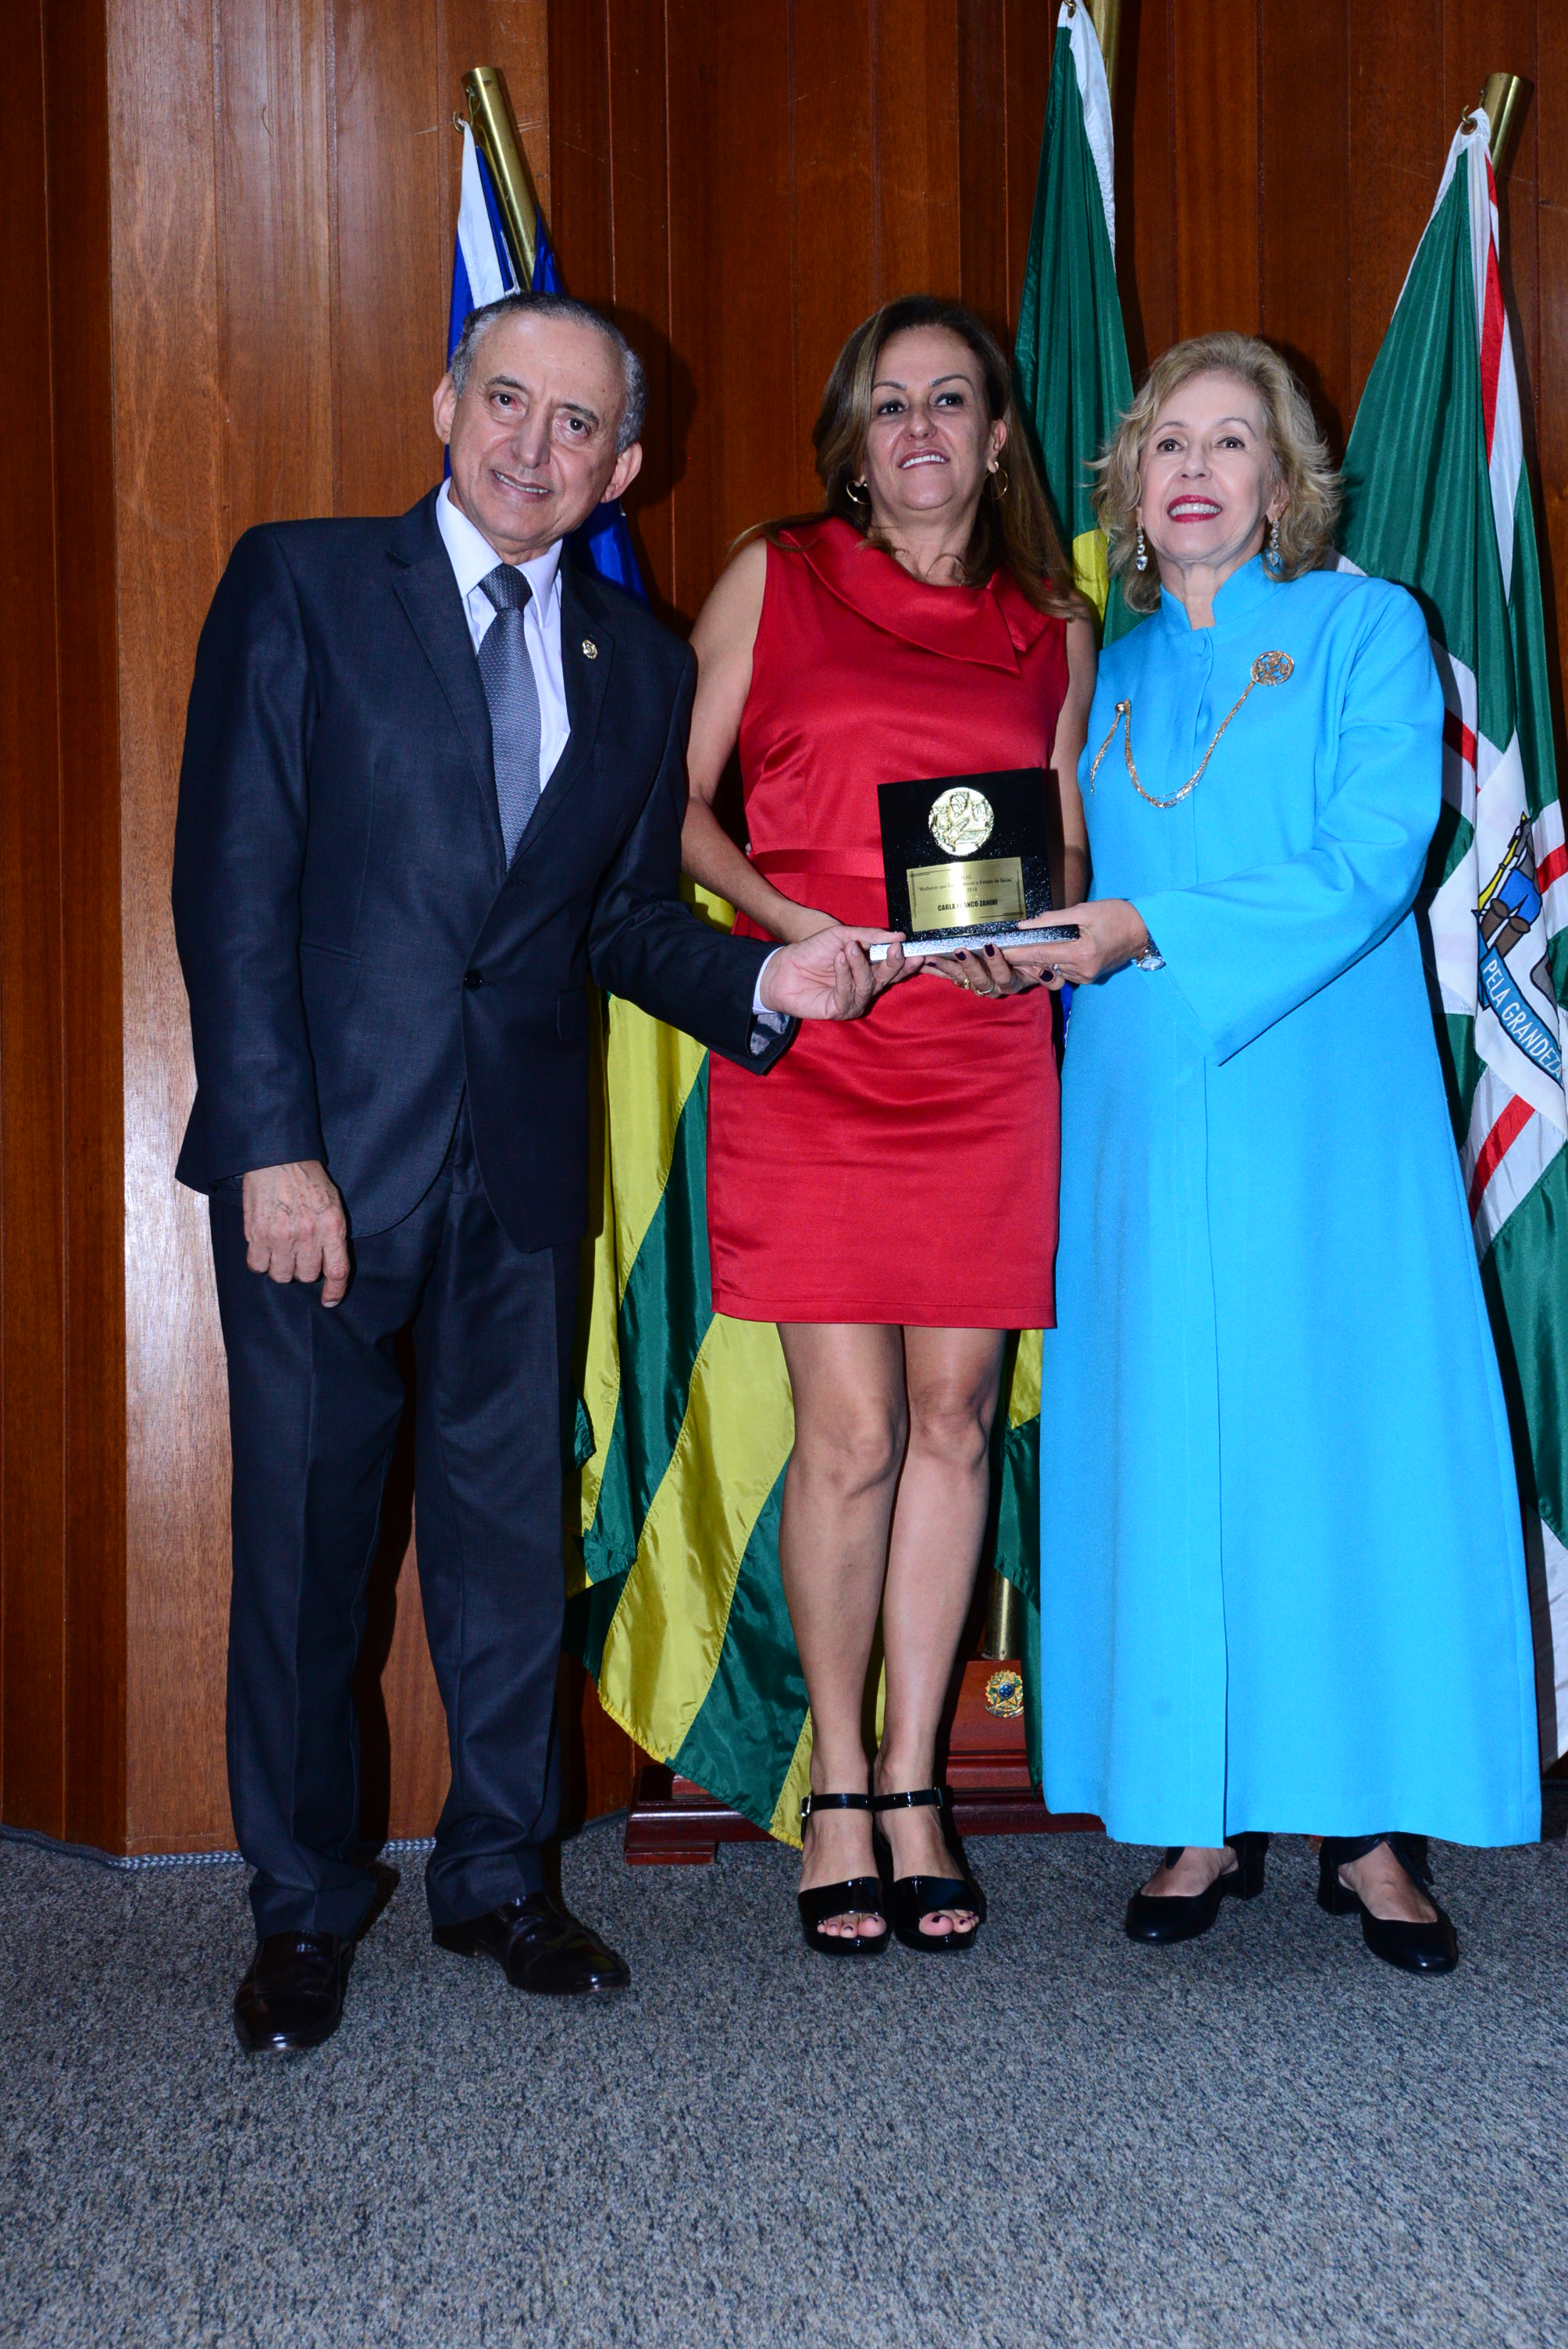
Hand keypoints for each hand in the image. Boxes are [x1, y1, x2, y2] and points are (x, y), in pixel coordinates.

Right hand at [242, 1159, 350, 1305]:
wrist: (277, 1157)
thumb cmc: (307, 1179)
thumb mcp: (332, 1203)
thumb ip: (333, 1234)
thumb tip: (329, 1264)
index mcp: (331, 1225)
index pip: (337, 1270)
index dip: (335, 1291)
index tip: (330, 1300)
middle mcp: (307, 1234)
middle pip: (307, 1276)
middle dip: (304, 1269)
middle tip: (299, 1253)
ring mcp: (280, 1235)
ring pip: (281, 1275)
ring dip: (282, 1267)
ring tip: (281, 1249)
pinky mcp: (256, 1233)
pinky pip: (257, 1265)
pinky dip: (260, 1261)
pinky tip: (264, 1248)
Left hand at [759, 926, 906, 1019]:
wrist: (784, 967)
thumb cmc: (812, 950)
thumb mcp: (842, 935)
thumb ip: (870, 936)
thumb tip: (900, 936)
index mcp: (870, 969)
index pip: (894, 967)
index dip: (907, 961)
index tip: (918, 950)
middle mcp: (866, 986)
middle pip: (888, 977)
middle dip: (894, 963)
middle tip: (896, 950)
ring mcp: (854, 1000)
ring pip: (869, 984)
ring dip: (860, 965)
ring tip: (849, 949)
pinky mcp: (840, 1010)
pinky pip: (849, 993)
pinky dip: (845, 974)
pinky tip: (839, 959)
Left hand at [921, 941, 1042, 996]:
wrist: (1023, 970)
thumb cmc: (1032, 964)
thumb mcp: (1042, 969)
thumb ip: (1048, 974)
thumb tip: (1050, 974)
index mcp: (1012, 982)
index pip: (1005, 975)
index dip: (997, 964)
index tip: (991, 947)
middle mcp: (994, 986)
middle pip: (981, 980)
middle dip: (969, 964)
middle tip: (960, 949)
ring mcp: (978, 984)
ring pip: (962, 979)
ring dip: (947, 968)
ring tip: (934, 956)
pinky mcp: (964, 980)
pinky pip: (949, 975)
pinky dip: (936, 968)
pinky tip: (923, 961)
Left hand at [999, 899, 1149, 990]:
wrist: (1142, 930)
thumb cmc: (1115, 915)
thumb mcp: (1083, 911)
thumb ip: (1052, 920)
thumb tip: (1025, 925)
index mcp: (1081, 952)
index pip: (1040, 953)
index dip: (1017, 951)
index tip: (998, 949)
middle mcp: (1082, 970)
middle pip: (1043, 963)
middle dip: (1022, 956)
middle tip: (1001, 948)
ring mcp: (1085, 976)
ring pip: (1051, 968)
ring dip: (1036, 959)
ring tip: (1020, 948)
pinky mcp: (1088, 977)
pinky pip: (1062, 970)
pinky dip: (1052, 961)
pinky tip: (1046, 951)